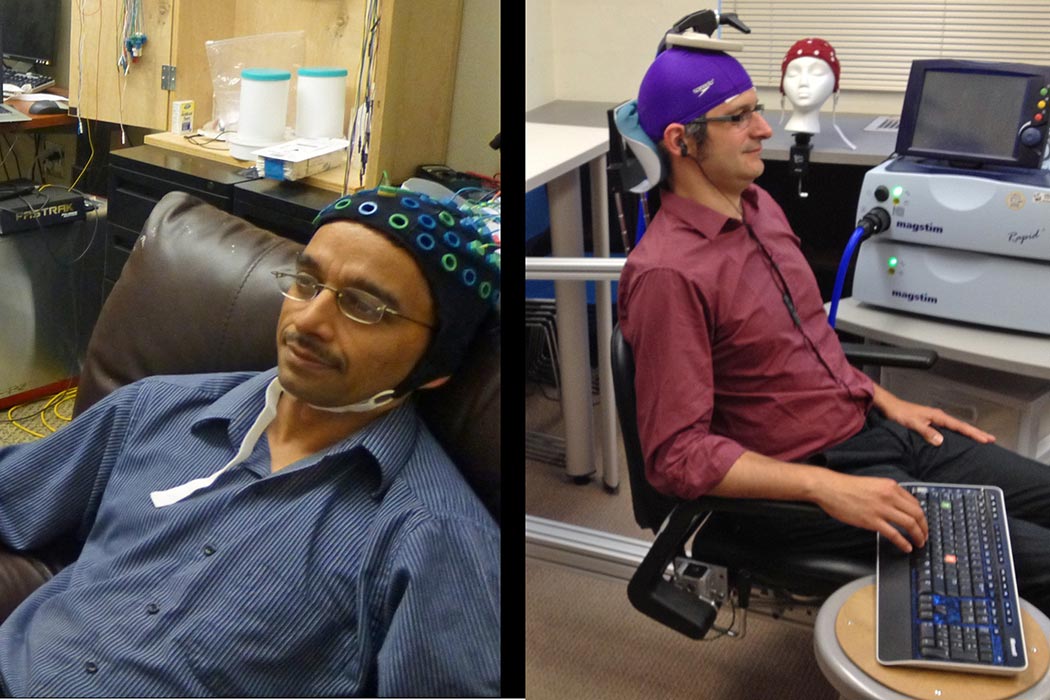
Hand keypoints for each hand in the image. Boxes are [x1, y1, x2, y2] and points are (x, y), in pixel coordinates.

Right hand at [813, 471, 927, 552]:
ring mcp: (881, 509)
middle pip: (917, 514)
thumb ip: (886, 493)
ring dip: (918, 536)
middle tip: (925, 536)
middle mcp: (889, 496)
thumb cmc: (846, 487)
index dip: (921, 516)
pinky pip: (894, 534)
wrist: (829, 488)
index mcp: (890, 486)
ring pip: (909, 524)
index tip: (922, 523)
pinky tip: (906, 547)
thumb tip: (897, 506)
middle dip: (924, 527)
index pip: (915, 502)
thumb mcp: (872, 484)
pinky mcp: (872, 520)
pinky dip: (903, 542)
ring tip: (919, 543)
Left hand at [873, 385, 994, 446]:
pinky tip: (960, 437)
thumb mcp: (912, 423)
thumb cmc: (900, 413)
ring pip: (956, 427)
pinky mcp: (931, 422)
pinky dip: (958, 432)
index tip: (985, 439)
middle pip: (962, 425)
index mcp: (938, 416)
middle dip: (976, 432)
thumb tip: (940, 440)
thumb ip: (926, 431)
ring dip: (968, 432)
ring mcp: (936, 419)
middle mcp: (939, 416)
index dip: (973, 433)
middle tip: (990, 439)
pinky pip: (949, 428)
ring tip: (980, 439)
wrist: (891, 407)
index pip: (959, 426)